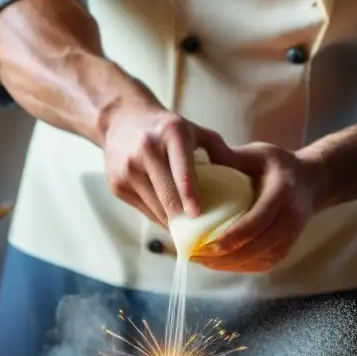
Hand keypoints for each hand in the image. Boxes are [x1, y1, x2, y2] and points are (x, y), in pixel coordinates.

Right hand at [102, 103, 231, 225]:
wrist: (121, 120)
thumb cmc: (165, 129)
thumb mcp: (193, 129)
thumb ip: (218, 148)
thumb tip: (240, 174)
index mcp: (171, 134)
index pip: (182, 169)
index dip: (190, 194)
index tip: (198, 214)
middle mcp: (147, 149)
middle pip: (167, 195)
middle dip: (184, 218)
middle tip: (201, 235)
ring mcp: (128, 168)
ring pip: (155, 207)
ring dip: (172, 222)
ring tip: (189, 232)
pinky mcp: (116, 183)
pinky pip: (143, 209)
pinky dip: (158, 217)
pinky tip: (170, 220)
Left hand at [196, 143, 318, 272]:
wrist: (311, 183)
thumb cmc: (278, 166)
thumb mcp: (259, 153)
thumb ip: (232, 157)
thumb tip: (199, 156)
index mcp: (282, 195)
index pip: (256, 223)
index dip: (230, 238)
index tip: (204, 244)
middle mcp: (290, 220)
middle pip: (255, 248)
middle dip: (223, 256)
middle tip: (193, 255)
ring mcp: (289, 239)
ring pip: (256, 260)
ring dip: (227, 264)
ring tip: (199, 259)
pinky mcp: (285, 250)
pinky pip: (259, 265)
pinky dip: (236, 266)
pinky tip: (215, 262)